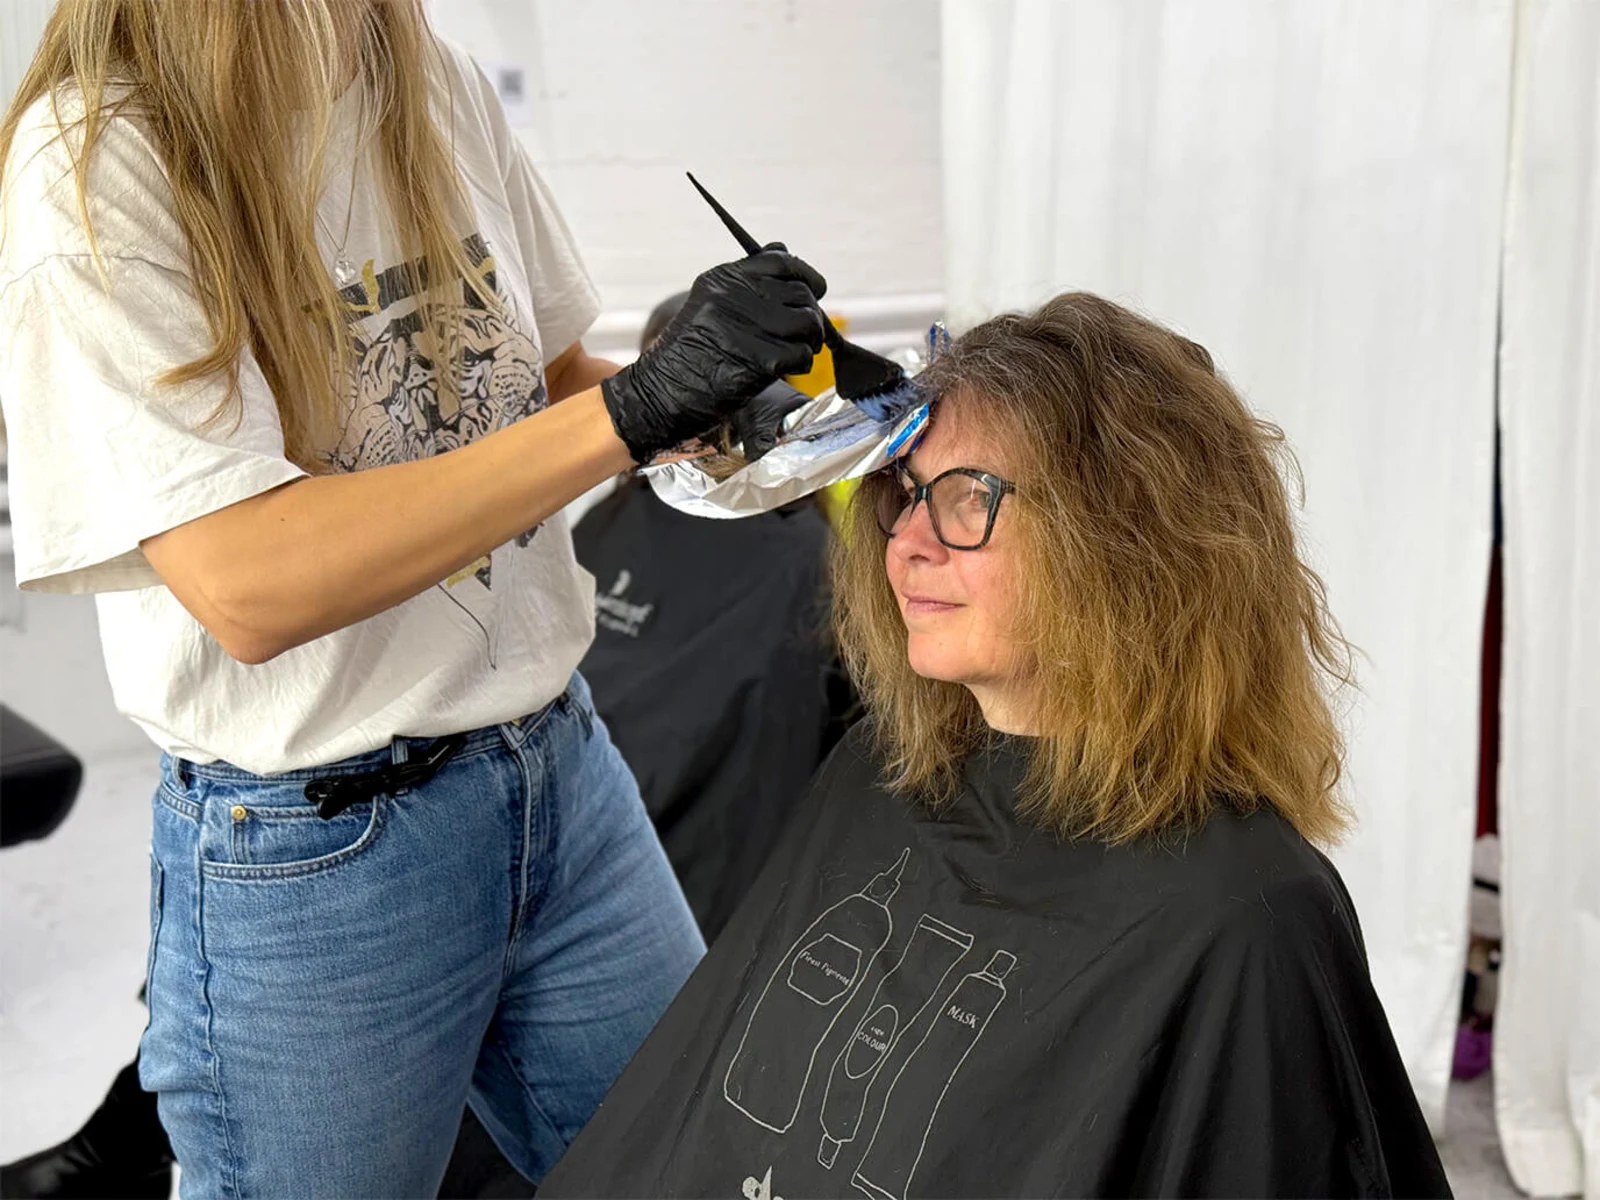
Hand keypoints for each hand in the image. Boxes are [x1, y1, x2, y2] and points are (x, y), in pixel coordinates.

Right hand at [601, 248, 826, 462]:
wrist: (661, 394)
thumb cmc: (689, 353)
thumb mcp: (709, 304)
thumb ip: (747, 282)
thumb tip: (785, 253)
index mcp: (725, 278)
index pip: (783, 260)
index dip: (807, 276)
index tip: (814, 290)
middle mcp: (736, 296)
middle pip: (802, 294)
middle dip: (809, 316)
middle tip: (804, 335)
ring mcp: (749, 326)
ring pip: (809, 323)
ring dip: (809, 341)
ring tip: (794, 351)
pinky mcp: (761, 360)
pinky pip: (803, 354)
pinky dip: (801, 363)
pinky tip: (784, 369)